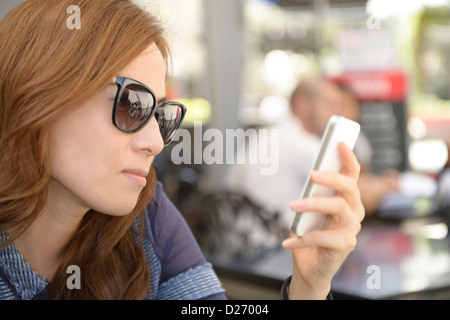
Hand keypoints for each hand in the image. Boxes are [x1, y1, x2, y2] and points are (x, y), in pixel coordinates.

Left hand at [282, 142, 364, 298]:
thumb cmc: (309, 234)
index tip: (338, 142)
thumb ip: (312, 195)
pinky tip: (287, 242)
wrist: (310, 268)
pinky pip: (322, 237)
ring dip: (314, 204)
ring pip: (339, 208)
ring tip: (293, 206)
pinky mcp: (345, 246)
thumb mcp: (308, 211)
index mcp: (346, 199)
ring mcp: (352, 229)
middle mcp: (354, 211)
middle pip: (350, 188)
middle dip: (332, 177)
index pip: (352, 175)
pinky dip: (301, 239)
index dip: (348, 158)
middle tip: (312, 174)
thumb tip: (310, 178)